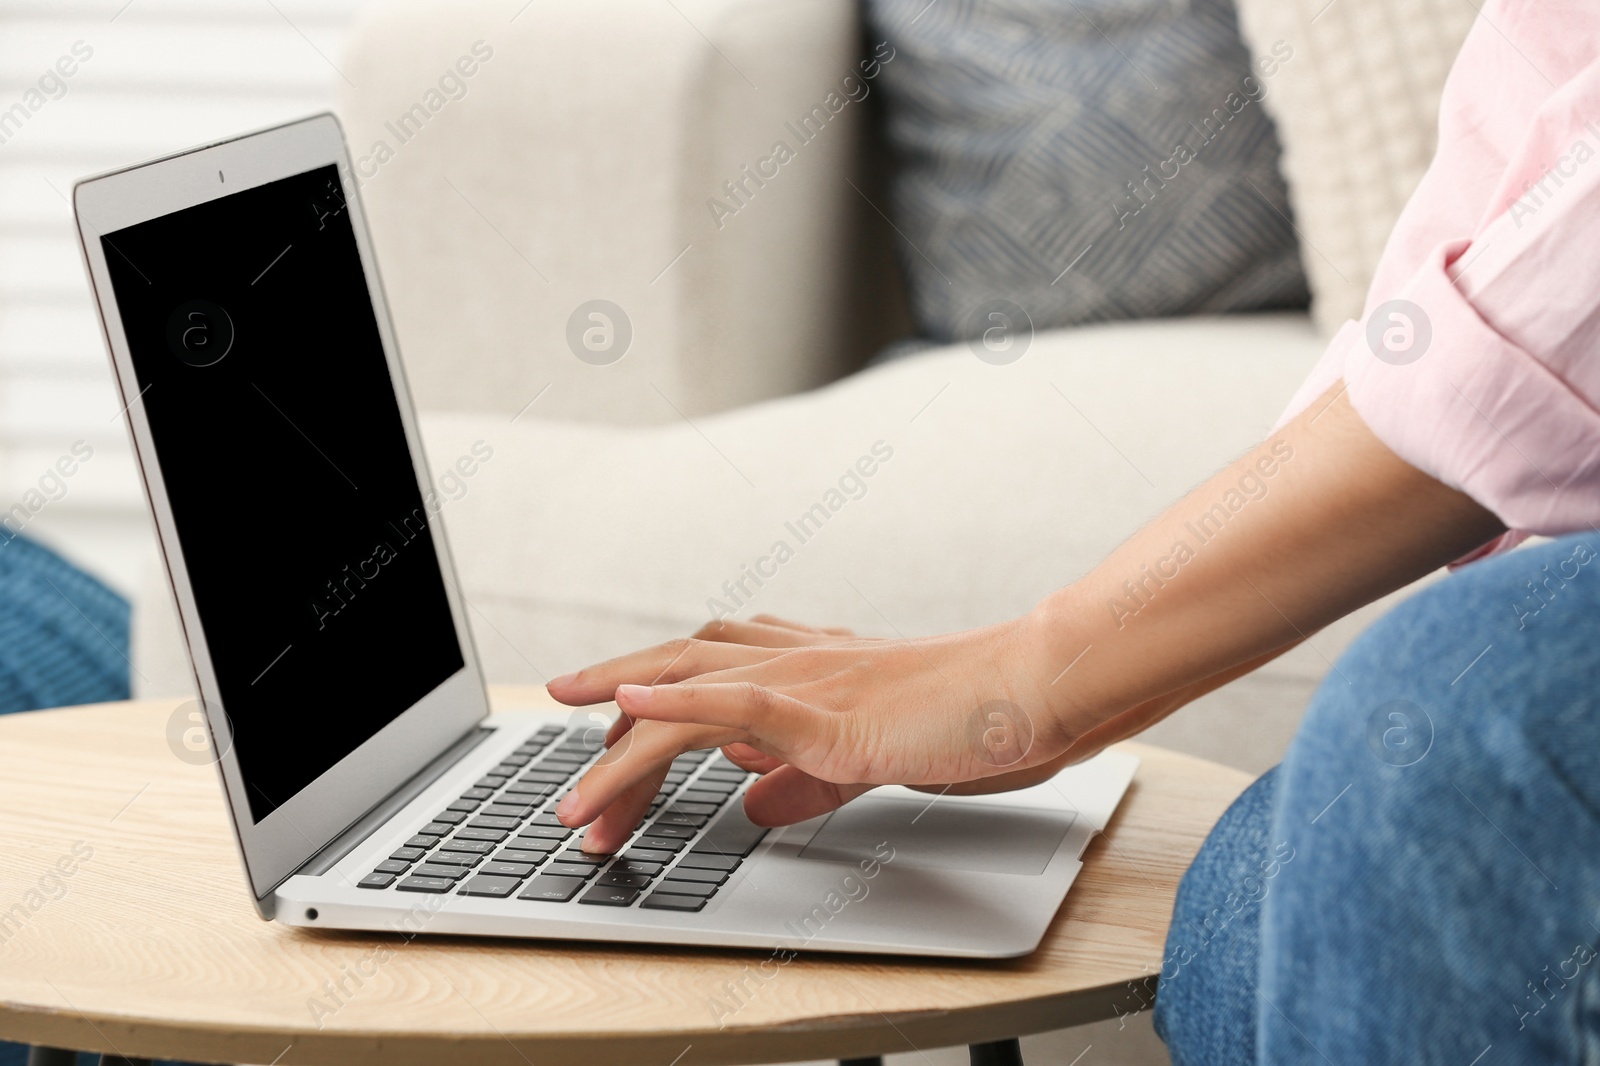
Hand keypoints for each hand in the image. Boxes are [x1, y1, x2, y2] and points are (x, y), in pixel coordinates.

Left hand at [547, 612, 1071, 852]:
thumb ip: (803, 777)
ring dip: (620, 745)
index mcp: (803, 670)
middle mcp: (793, 662)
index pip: (703, 679)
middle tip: (567, 773)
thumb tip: (748, 801)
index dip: (647, 709)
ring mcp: (809, 681)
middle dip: (609, 714)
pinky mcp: (832, 712)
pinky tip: (629, 704)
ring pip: (687, 693)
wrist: (1032, 693)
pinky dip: (679, 701)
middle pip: (674, 672)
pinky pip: (741, 699)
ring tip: (572, 795)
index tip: (603, 746)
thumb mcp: (865, 759)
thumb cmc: (966, 720)